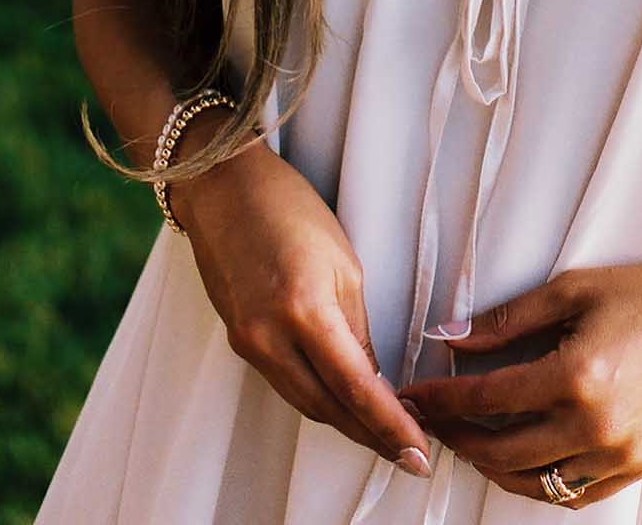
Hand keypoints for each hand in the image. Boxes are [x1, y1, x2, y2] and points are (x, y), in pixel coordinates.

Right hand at [171, 121, 431, 477]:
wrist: (223, 187)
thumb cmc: (290, 209)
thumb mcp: (342, 261)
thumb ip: (356, 327)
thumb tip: (371, 380)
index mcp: (303, 310)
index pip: (355, 387)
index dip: (389, 426)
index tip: (419, 454)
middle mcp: (269, 338)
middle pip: (327, 407)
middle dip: (370, 435)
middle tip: (411, 453)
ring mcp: (248, 343)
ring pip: (304, 401)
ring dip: (345, 421)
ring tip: (386, 433)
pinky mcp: (238, 340)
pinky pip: (285, 382)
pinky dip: (317, 397)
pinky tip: (342, 401)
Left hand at [398, 257, 641, 506]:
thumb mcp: (576, 289)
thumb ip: (508, 319)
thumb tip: (451, 337)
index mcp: (574, 376)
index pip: (485, 398)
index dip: (441, 399)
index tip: (415, 393)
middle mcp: (593, 425)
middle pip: (499, 450)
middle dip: (456, 437)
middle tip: (433, 420)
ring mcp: (616, 453)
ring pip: (532, 482)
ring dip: (492, 465)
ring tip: (472, 440)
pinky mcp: (635, 466)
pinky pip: (572, 494)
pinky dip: (539, 482)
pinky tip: (523, 459)